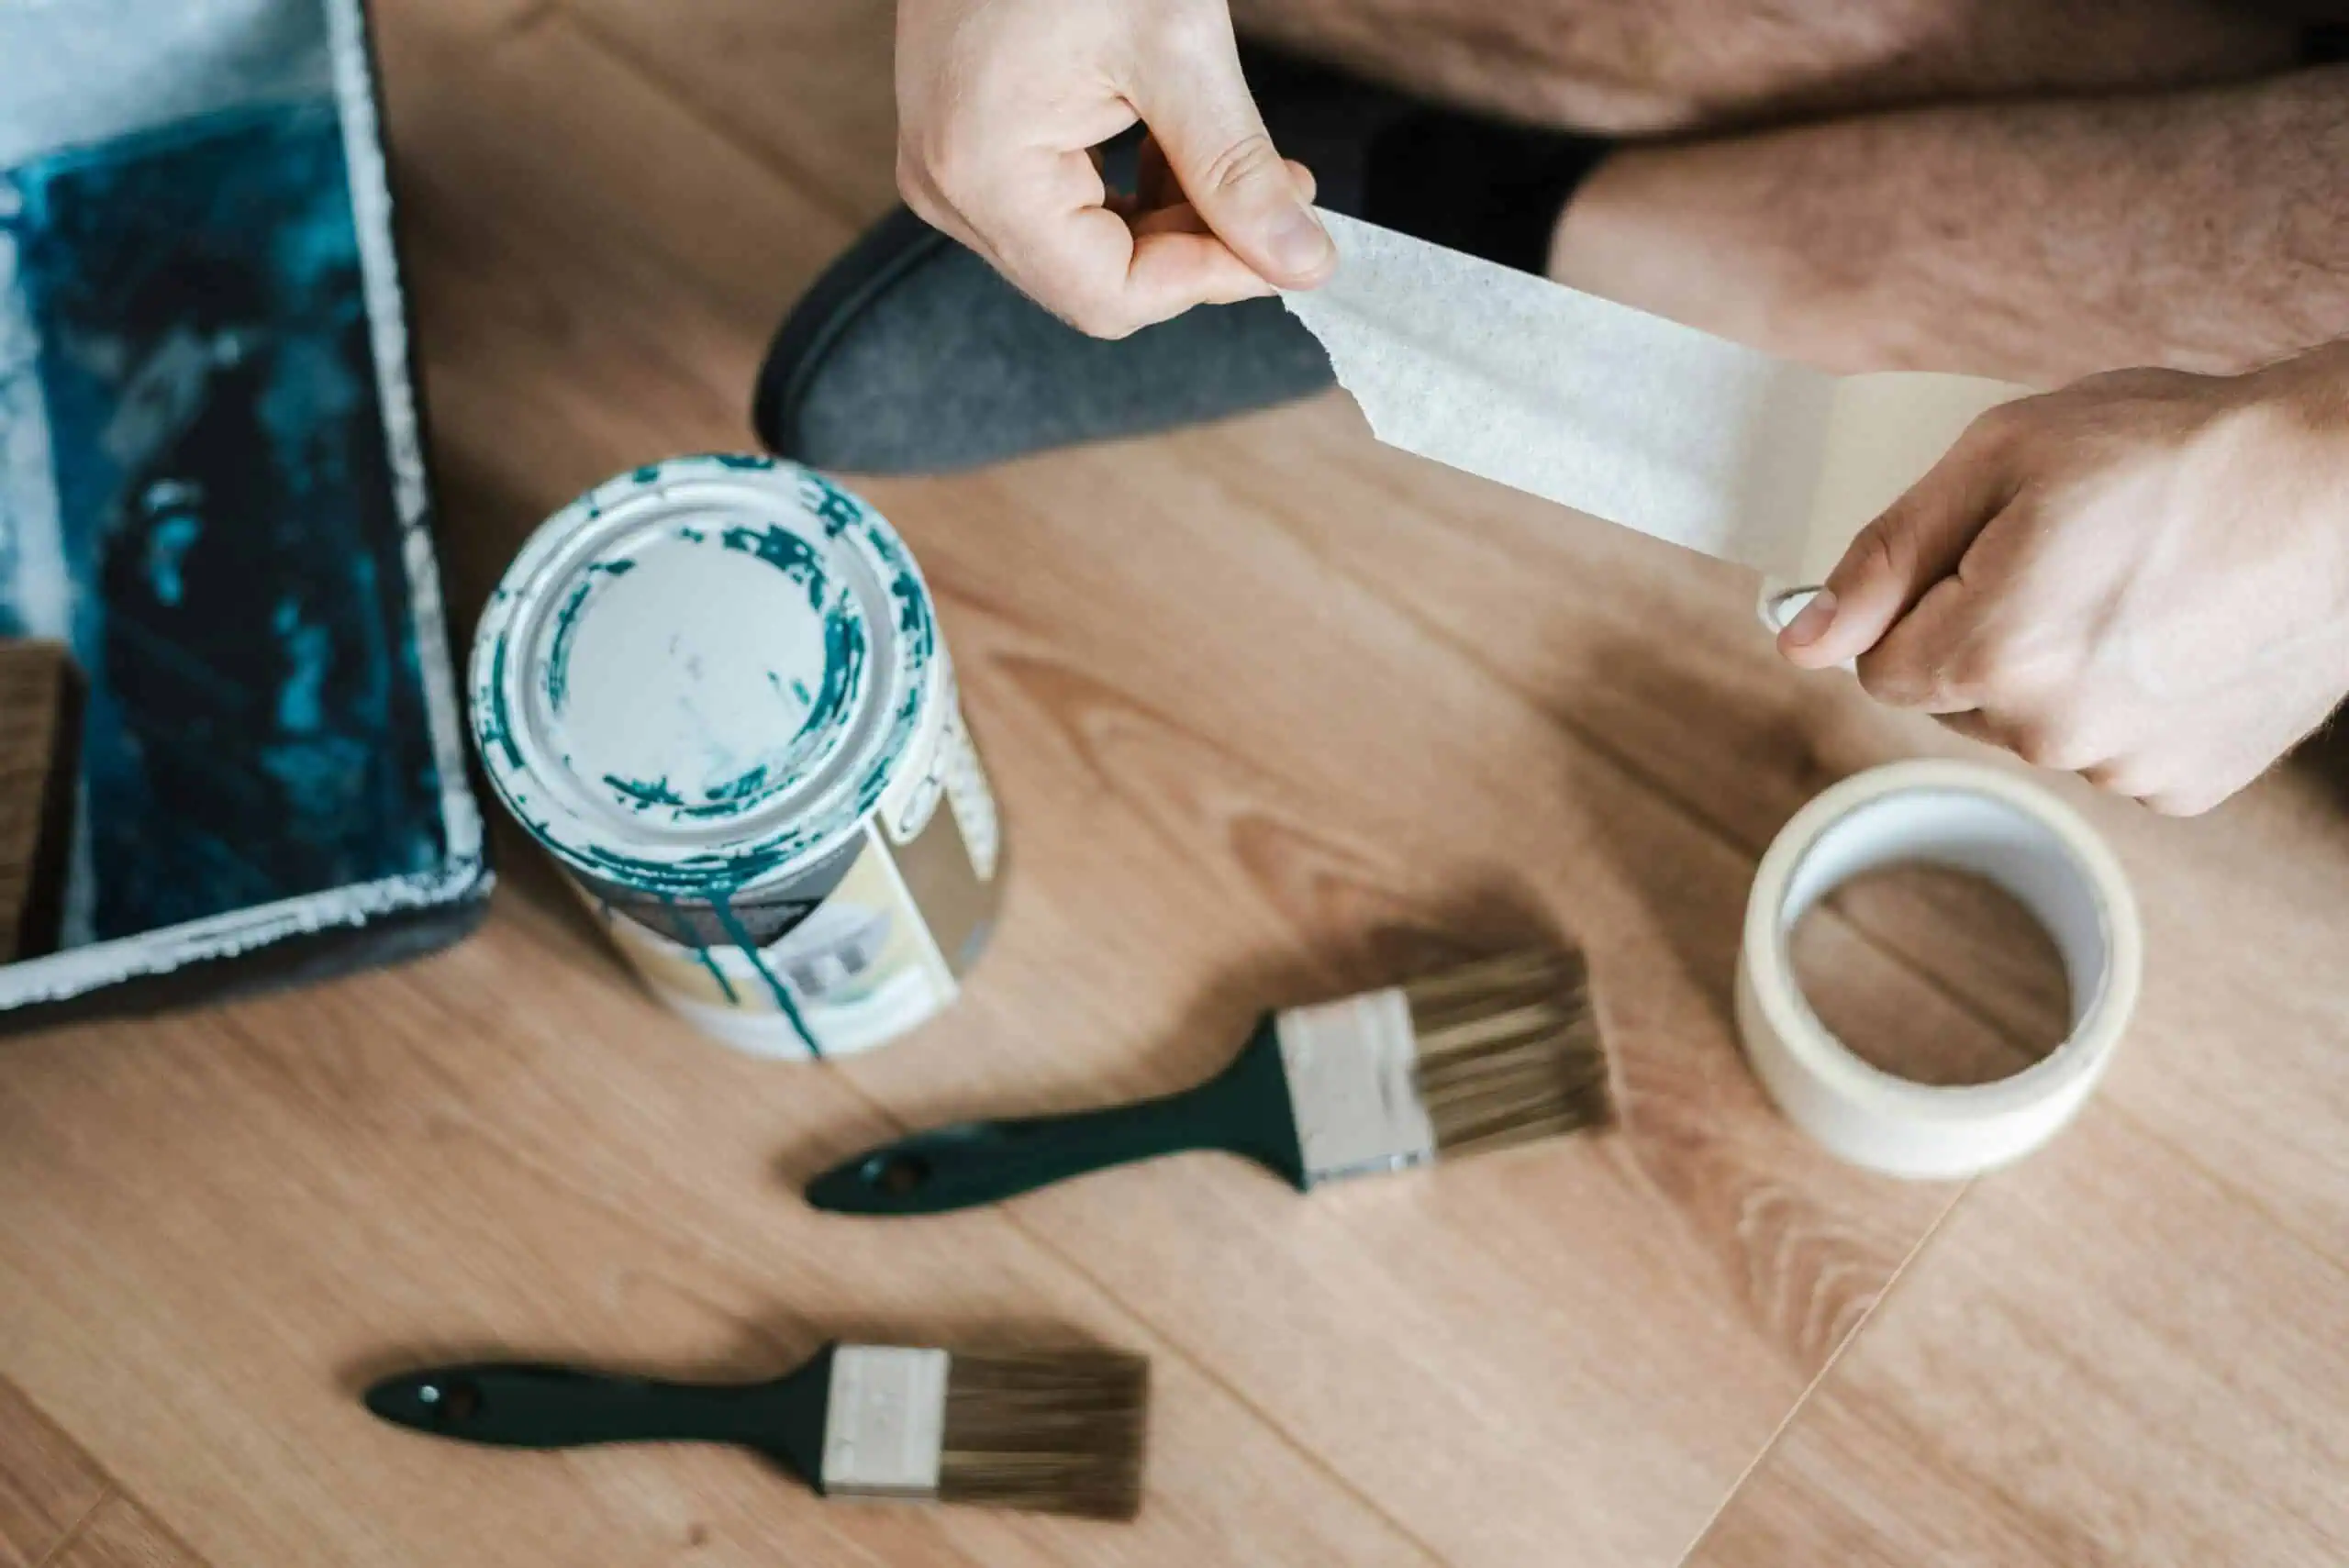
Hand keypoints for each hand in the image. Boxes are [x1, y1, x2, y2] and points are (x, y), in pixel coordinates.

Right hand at [894, 0, 1334, 337]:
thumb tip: (1302, 263)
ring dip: (1175, 221)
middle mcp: (948, 191)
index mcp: (983, 174)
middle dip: (1200, 246)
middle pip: (1098, 282)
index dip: (1211, 280)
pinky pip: (1062, 211)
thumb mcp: (1176, 46)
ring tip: (1243, 161)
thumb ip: (1236, 169)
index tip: (1292, 244)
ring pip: (1087, 252)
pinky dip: (1134, 193)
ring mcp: (950, 173)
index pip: (1110, 297)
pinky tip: (1178, 144)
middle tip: (1282, 189)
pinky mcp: (969, 150)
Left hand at [1778, 348, 2348, 814]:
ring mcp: (2126, 767)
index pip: (1878, 668)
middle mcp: (2054, 732)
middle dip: (1986, 636)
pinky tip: (2178, 635)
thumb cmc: (2178, 450)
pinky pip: (2111, 750)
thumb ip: (1885, 557)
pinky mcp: (2188, 784)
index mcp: (1993, 654)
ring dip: (2059, 670)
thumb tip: (1799, 638)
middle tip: (2075, 556)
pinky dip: (2128, 701)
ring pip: (2036, 727)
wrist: (2347, 485)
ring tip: (2140, 588)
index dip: (1916, 604)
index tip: (1980, 556)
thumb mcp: (2001, 459)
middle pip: (1955, 701)